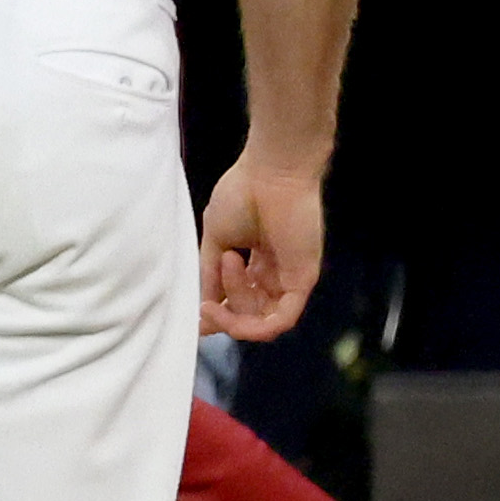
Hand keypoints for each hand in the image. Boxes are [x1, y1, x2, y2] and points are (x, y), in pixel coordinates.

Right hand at [199, 148, 325, 340]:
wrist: (271, 173)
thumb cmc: (241, 195)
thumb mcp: (216, 240)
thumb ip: (210, 273)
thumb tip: (201, 305)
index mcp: (256, 264)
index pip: (239, 302)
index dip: (218, 314)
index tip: (196, 316)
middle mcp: (275, 275)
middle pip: (249, 316)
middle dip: (224, 317)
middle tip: (206, 308)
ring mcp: (290, 279)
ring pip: (263, 321)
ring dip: (235, 314)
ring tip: (224, 269)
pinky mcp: (302, 280)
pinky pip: (282, 319)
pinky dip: (255, 327)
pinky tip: (230, 313)